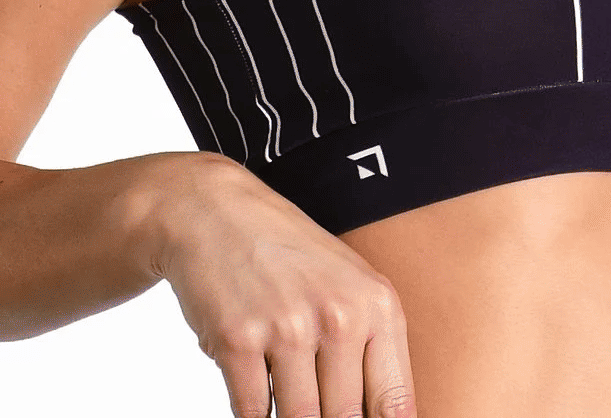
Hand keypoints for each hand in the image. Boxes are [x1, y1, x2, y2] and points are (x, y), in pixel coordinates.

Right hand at [147, 153, 416, 417]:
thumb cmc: (288, 254)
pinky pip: (252, 413)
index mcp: (377, 304)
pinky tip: (253, 381)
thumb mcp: (348, 286)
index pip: (394, 403)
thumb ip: (371, 350)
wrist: (216, 212)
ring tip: (285, 387)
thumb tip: (386, 417)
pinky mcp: (240, 341)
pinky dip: (252, 412)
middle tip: (315, 404)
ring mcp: (289, 328)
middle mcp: (340, 316)